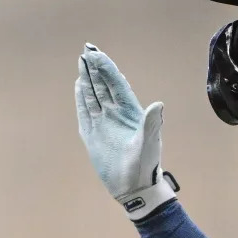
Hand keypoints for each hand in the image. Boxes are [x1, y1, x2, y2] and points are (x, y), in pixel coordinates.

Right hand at [74, 43, 175, 219]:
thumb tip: (158, 104)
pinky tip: (79, 85)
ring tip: (81, 62)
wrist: (134, 187)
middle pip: (103, 85)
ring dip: (87, 79)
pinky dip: (81, 98)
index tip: (97, 54)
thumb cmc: (146, 166)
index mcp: (130, 112)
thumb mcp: (149, 144)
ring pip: (93, 95)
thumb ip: (152, 123)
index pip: (117, 84)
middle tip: (87, 50)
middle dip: (95, 68)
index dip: (107, 68)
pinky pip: (85, 112)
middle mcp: (116, 114)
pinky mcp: (93, 135)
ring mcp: (103, 123)